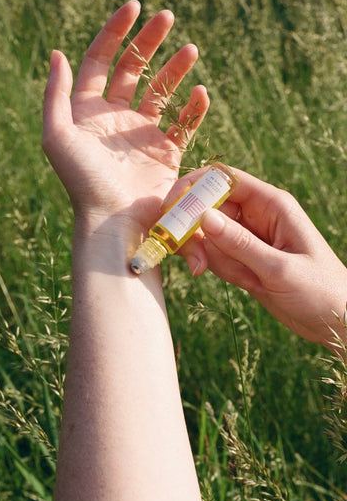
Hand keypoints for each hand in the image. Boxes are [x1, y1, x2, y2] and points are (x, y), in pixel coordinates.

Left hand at [42, 0, 208, 234]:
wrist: (113, 222)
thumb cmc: (82, 181)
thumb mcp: (57, 135)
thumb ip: (56, 93)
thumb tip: (58, 52)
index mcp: (88, 111)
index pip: (101, 60)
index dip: (116, 31)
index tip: (135, 6)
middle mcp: (116, 119)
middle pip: (134, 68)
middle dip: (149, 41)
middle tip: (168, 17)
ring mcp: (142, 135)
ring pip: (162, 91)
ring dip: (176, 68)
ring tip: (191, 50)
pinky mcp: (166, 154)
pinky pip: (184, 124)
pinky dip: (194, 108)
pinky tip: (201, 93)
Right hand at [165, 167, 346, 351]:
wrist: (335, 321)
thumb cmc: (320, 291)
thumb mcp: (280, 268)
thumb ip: (240, 244)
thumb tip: (202, 217)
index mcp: (271, 204)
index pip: (223, 179)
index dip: (193, 187)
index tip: (170, 208)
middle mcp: (256, 214)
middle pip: (206, 207)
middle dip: (196, 235)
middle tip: (198, 265)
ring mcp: (247, 236)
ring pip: (207, 235)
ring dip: (214, 258)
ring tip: (247, 280)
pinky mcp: (241, 256)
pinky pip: (215, 255)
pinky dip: (221, 269)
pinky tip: (249, 284)